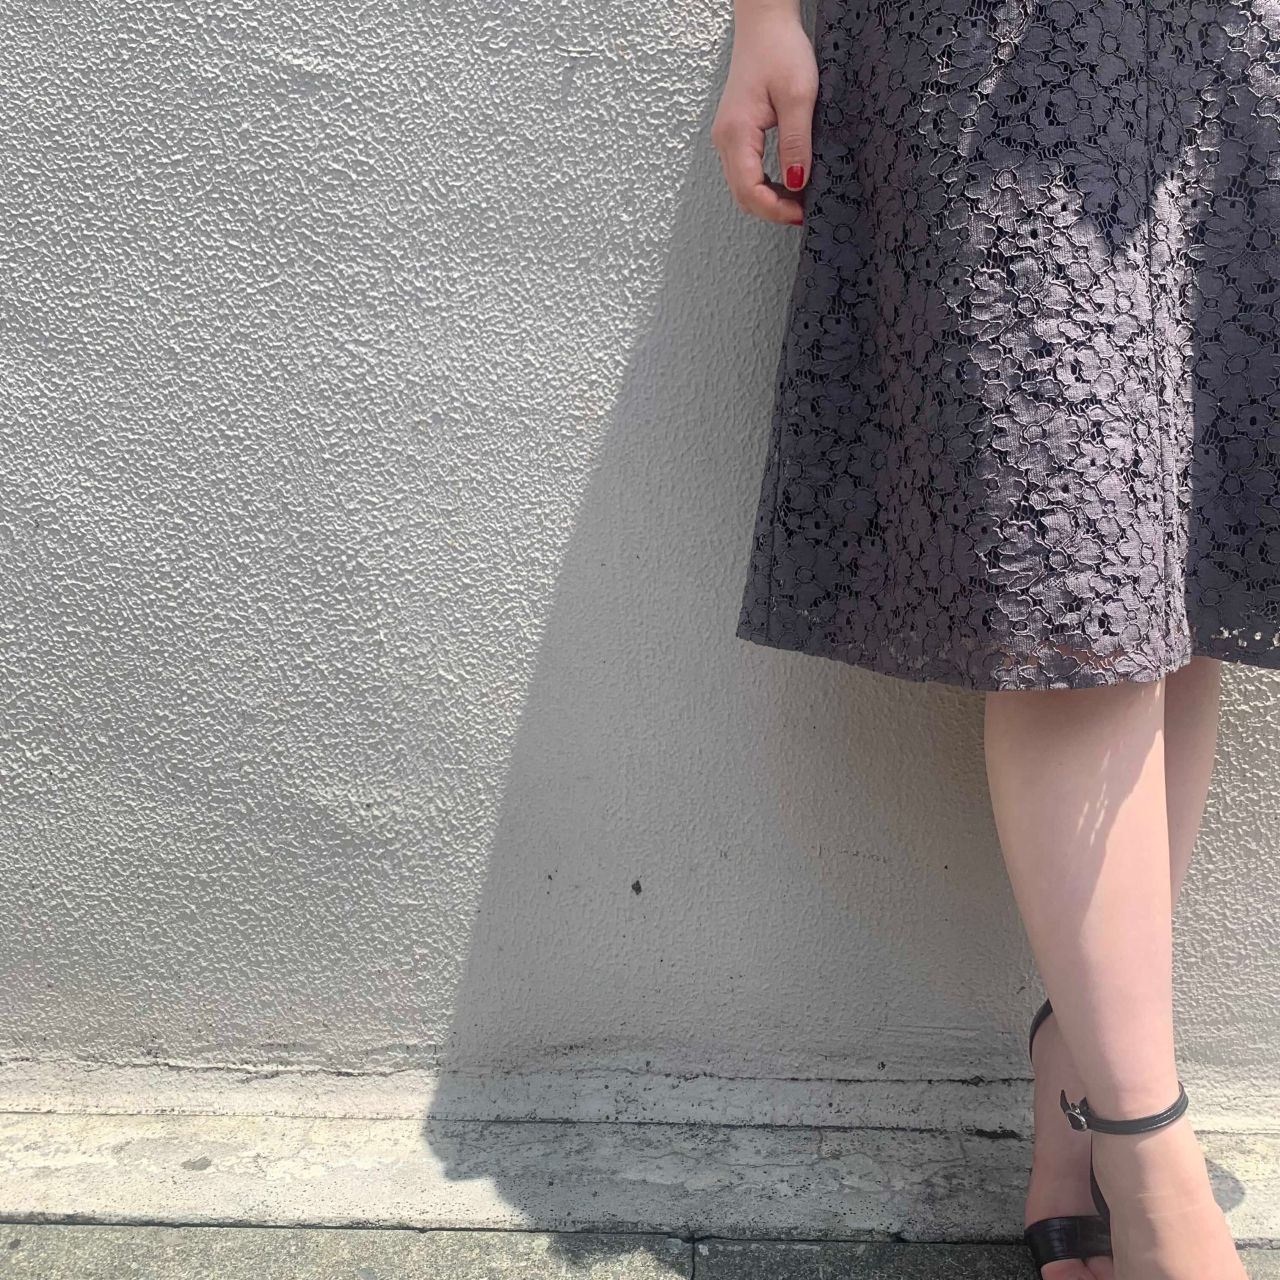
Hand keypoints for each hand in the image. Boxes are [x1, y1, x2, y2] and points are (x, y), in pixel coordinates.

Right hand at [712, 7, 817, 225]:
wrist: (764, 23)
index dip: (775, 209)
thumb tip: (796, 182)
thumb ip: (796, 142)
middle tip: (802, 213)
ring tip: (797, 202)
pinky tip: (785, 183)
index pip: (750, 190)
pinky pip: (744, 172)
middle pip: (742, 195)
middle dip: (771, 211)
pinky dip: (763, 186)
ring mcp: (727, 138)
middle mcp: (725, 139)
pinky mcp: (734, 134)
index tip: (802, 213)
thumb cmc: (779, 49)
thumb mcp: (798, 95)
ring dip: (767, 200)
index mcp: (736, 133)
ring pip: (742, 187)